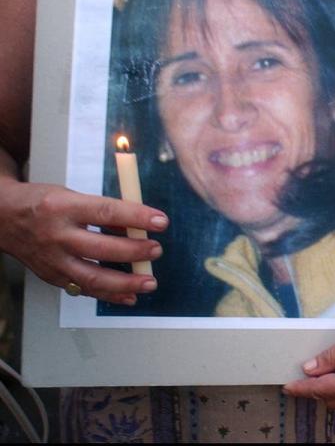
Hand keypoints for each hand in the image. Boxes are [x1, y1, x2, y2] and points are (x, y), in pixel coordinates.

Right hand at [0, 177, 166, 303]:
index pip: (107, 212)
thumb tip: (138, 226)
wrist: (1, 218)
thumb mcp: (72, 196)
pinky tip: (130, 296)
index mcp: (64, 207)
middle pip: (102, 249)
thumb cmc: (44, 203)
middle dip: (134, 252)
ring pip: (93, 277)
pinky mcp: (50, 277)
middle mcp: (56, 235)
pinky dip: (109, 296)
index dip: (137, 217)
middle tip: (156, 250)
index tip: (162, 222)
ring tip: (150, 282)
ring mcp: (52, 260)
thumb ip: (103, 212)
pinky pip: (84, 290)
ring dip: (126, 283)